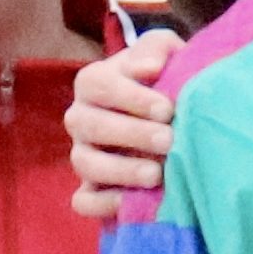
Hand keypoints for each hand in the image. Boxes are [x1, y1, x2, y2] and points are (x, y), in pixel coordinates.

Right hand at [69, 28, 183, 215]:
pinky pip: (83, 201)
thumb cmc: (165, 78)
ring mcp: (83, 154)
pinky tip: (134, 202)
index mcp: (93, 83)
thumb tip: (148, 68)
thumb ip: (156, 49)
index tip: (167, 108)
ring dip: (120, 170)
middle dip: (131, 133)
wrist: (171, 113)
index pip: (99, 86)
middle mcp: (81, 118)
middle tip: (168, 139)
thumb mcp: (164, 53)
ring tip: (156, 174)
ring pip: (84, 163)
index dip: (131, 97)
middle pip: (89, 125)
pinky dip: (103, 204)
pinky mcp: (90, 188)